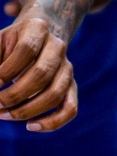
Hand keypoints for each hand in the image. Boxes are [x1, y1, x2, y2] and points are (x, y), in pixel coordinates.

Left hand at [0, 9, 75, 131]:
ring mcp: (67, 67)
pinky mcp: (71, 85)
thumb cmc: (9, 43)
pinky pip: (70, 107)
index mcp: (38, 28)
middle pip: (41, 73)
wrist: (37, 37)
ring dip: (26, 110)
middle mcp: (57, 46)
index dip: (7, 70)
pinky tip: (30, 127)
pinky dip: (53, 122)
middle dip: (13, 95)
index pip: (26, 50)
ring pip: (55, 93)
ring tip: (3, 115)